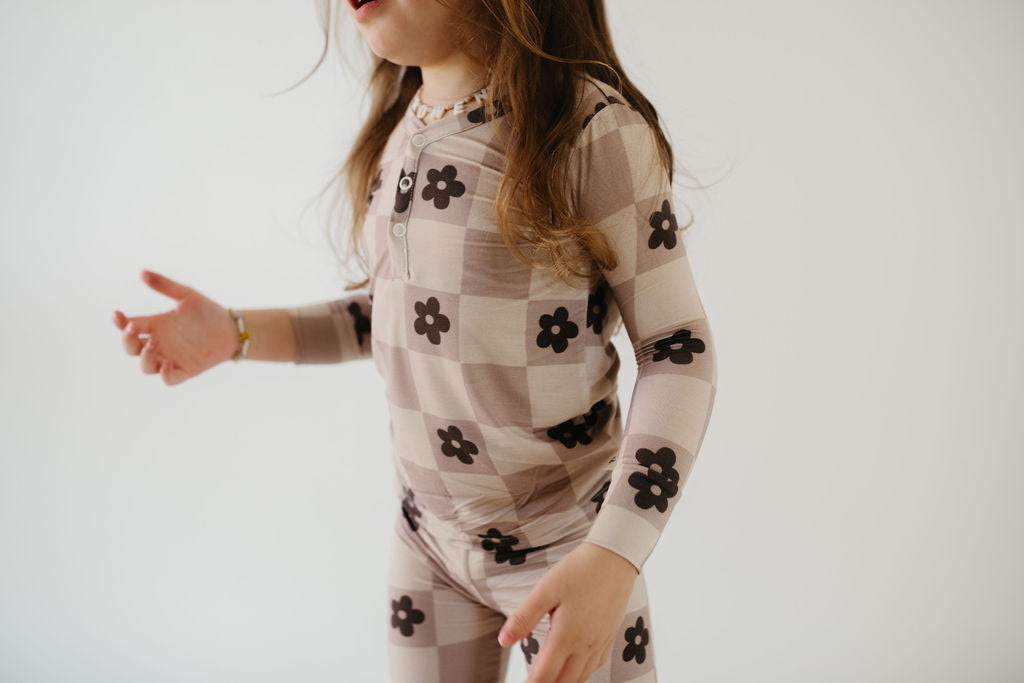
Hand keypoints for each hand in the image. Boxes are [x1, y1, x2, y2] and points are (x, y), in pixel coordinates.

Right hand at [113, 269, 238, 385]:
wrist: (231, 328)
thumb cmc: (208, 311)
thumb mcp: (186, 295)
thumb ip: (165, 285)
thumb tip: (142, 272)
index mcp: (156, 325)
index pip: (129, 326)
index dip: (120, 322)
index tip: (117, 314)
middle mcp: (159, 343)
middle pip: (132, 348)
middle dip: (127, 341)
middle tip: (132, 330)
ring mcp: (170, 358)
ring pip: (146, 367)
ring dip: (144, 359)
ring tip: (151, 346)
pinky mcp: (185, 370)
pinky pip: (169, 379)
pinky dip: (165, 375)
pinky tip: (167, 364)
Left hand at [497, 540, 637, 682]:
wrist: (614, 558)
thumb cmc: (578, 570)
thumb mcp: (545, 590)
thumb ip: (524, 618)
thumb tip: (503, 641)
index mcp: (566, 636)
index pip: (545, 675)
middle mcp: (585, 645)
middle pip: (564, 681)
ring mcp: (600, 642)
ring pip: (581, 676)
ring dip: (565, 682)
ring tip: (550, 680)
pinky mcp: (610, 635)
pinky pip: (596, 665)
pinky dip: (582, 674)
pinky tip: (575, 669)